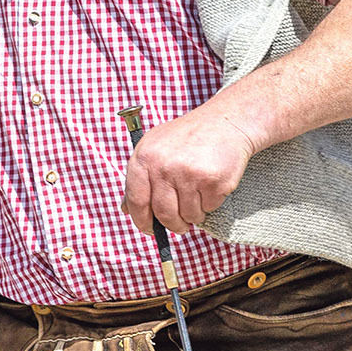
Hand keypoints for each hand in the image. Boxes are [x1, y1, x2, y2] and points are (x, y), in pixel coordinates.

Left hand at [121, 107, 257, 235]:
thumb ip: (139, 178)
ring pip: (189, 215)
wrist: (225, 122)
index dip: (141, 220)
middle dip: (174, 225)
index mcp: (144, 157)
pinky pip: (209, 208)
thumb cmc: (187, 137)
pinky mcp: (213, 181)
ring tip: (198, 194)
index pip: (136, 200)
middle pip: (164, 214)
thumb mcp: (155, 148)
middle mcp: (164, 166)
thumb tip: (126, 209)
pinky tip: (211, 183)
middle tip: (181, 225)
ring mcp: (189, 173)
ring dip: (194, 213)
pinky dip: (211, 203)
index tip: (150, 229)